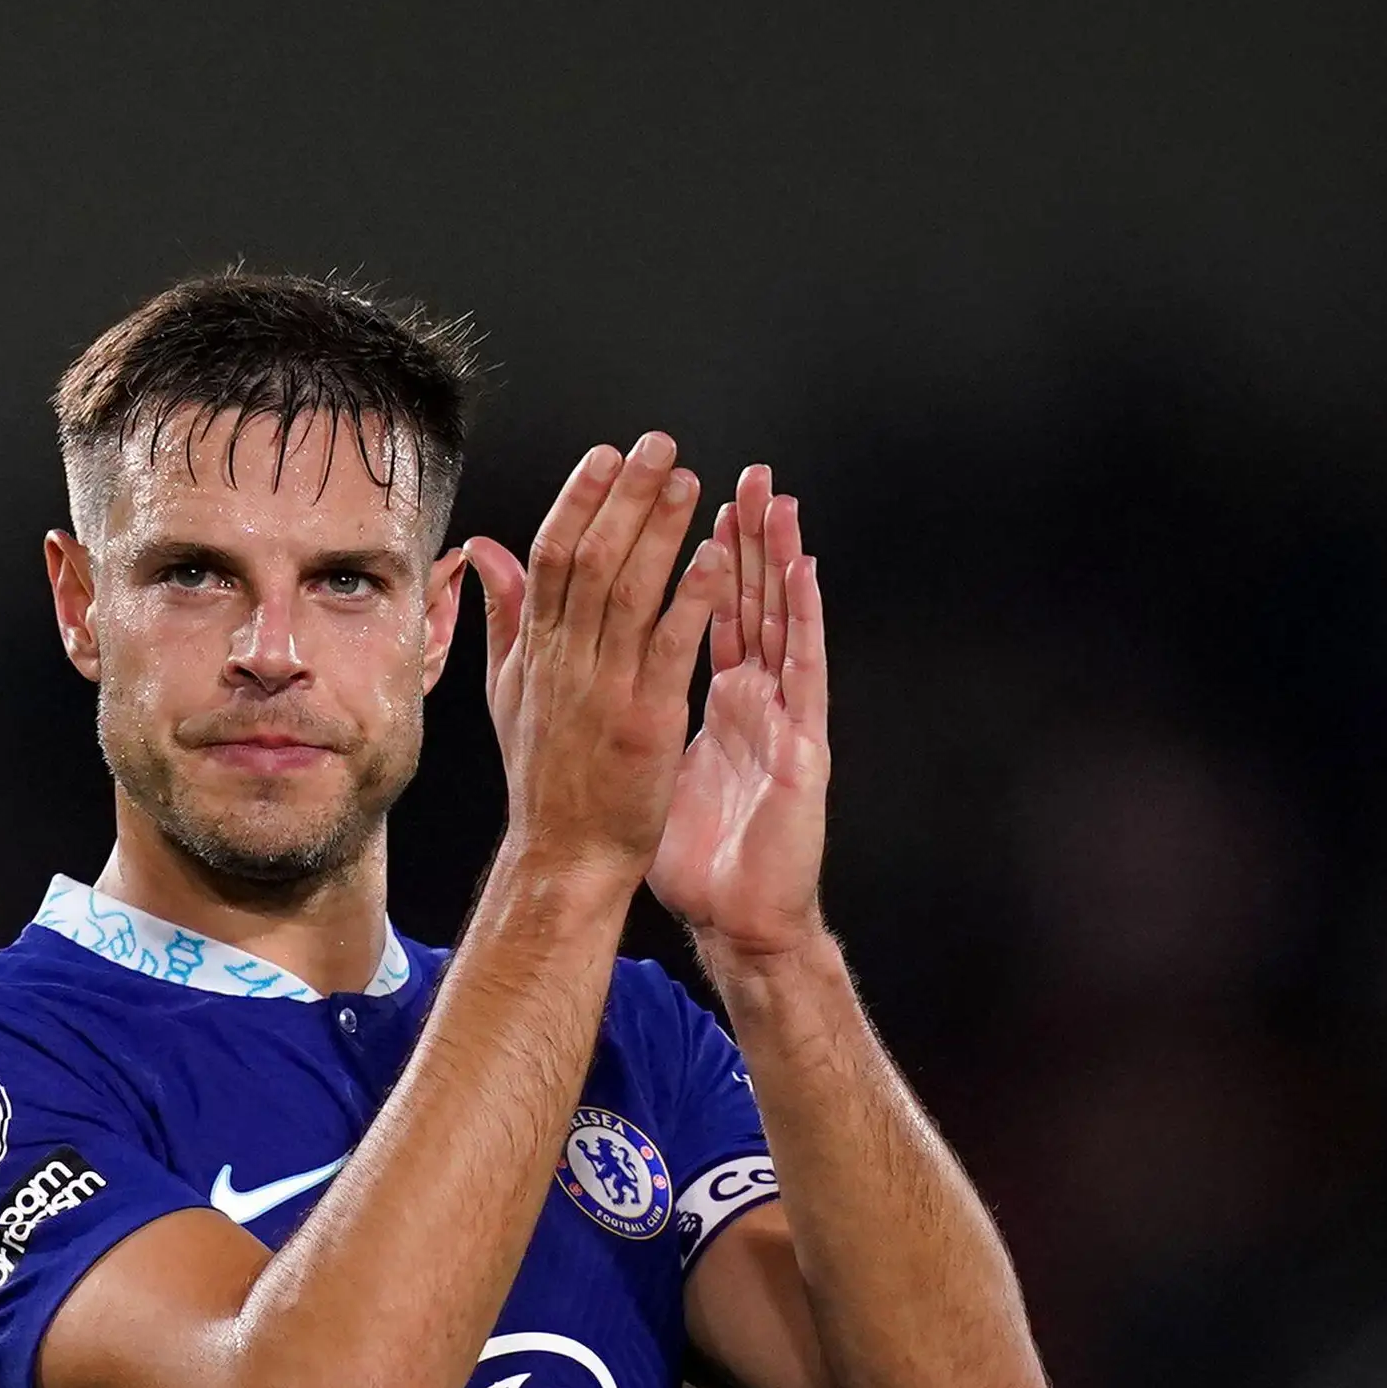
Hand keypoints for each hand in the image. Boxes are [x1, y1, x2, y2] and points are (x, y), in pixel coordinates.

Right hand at [463, 433, 729, 881]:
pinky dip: (689, 600)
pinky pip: (667, 648)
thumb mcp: (510, 691)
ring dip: (659, 532)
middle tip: (658, 445)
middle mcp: (565, 662)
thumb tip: (485, 551)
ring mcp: (603, 690)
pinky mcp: (644, 721)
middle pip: (590, 560)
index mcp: (536, 652)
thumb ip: (504, 617)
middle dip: (624, 496)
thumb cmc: (546, 778)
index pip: (551, 557)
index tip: (606, 455)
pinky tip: (712, 558)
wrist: (566, 854)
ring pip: (627, 592)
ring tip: (687, 480)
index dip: (578, 500)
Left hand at [653, 464, 830, 959]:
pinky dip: (802, 618)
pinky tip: (803, 572)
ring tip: (776, 498)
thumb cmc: (694, 842)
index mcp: (711, 695)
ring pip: (781, 620)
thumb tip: (582, 662)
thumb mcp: (647, 759)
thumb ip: (621, 699)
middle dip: (744, 537)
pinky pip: (803, 672)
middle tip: (744, 474)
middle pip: (747, 603)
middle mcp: (751, 696)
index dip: (691, 557)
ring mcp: (778, 717)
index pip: (699, 610)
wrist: (737, 913)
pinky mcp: (802, 745)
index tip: (677, 498)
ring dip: (779, 556)